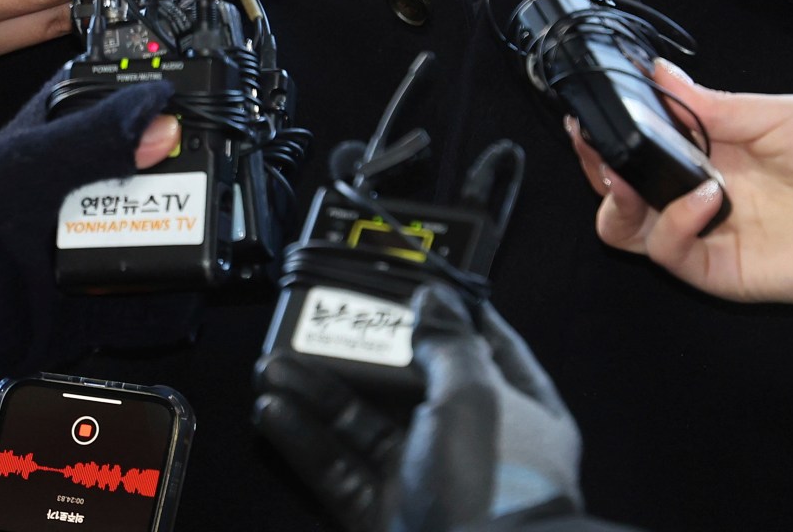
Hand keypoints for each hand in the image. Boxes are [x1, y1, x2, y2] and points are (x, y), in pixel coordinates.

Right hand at [254, 286, 583, 531]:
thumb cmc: (494, 484)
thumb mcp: (474, 397)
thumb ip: (449, 342)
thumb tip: (433, 294)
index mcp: (519, 414)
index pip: (487, 347)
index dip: (451, 314)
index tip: (411, 284)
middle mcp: (472, 446)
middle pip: (410, 386)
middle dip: (361, 356)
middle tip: (320, 325)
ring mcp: (425, 483)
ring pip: (364, 428)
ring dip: (318, 395)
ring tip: (273, 366)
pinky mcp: (385, 515)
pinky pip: (340, 471)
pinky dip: (307, 442)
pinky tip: (274, 412)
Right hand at [572, 61, 792, 306]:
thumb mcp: (778, 114)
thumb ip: (713, 103)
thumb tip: (660, 72)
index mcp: (712, 153)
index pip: (644, 144)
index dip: (614, 129)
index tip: (593, 108)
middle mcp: (698, 194)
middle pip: (622, 189)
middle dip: (597, 164)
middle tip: (590, 140)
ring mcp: (703, 234)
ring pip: (627, 226)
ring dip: (616, 197)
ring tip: (625, 172)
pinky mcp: (714, 269)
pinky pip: (668, 251)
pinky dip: (673, 222)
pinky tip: (705, 197)